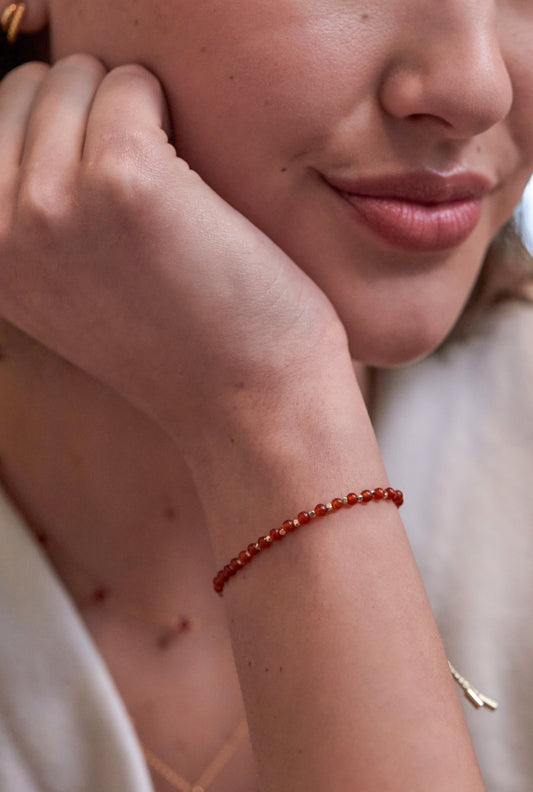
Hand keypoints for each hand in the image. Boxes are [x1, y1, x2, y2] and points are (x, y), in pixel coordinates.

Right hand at [0, 55, 348, 447]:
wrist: (244, 397)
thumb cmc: (173, 339)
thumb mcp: (64, 285)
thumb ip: (30, 214)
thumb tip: (38, 114)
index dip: (59, 135)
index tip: (101, 192)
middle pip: (30, 87)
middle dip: (88, 116)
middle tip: (139, 193)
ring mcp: (53, 201)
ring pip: (80, 76)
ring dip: (131, 113)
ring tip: (165, 192)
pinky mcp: (123, 179)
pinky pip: (133, 86)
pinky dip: (167, 111)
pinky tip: (189, 181)